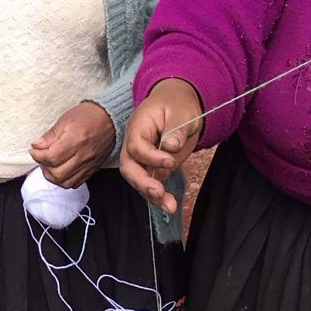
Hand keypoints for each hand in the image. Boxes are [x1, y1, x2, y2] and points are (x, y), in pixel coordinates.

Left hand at [29, 102, 114, 188]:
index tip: (34, 150)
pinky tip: (61, 170)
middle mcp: (83, 155)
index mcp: (75, 140)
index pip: (51, 157)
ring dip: (53, 176)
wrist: (110, 119)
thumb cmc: (88, 116)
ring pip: (65, 182)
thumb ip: (50, 135)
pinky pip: (76, 183)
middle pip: (57, 174)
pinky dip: (64, 180)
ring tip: (49, 165)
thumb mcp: (65, 120)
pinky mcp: (92, 169)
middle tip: (41, 157)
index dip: (38, 156)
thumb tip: (37, 146)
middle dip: (44, 167)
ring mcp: (89, 165)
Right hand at [119, 79, 202, 215]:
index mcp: (138, 125)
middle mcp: (134, 143)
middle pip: (129, 166)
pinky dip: (159, 197)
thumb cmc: (177, 104)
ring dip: (152, 195)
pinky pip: (150, 184)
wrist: (178, 104)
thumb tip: (170, 146)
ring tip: (170, 206)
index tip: (170, 161)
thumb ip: (176, 128)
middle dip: (142, 182)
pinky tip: (170, 205)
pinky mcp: (151, 168)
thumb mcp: (181, 111)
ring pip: (138, 179)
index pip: (136, 146)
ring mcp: (141, 157)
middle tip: (158, 192)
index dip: (150, 156)